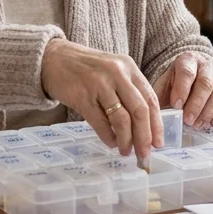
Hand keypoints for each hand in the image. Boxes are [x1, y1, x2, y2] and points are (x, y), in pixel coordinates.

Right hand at [40, 38, 162, 159]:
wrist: (53, 58)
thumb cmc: (85, 68)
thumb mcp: (112, 71)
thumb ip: (128, 91)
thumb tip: (144, 126)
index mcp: (129, 68)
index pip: (150, 99)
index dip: (157, 124)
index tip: (159, 143)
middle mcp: (117, 74)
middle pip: (140, 111)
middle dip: (145, 137)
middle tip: (145, 155)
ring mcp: (99, 84)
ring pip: (122, 119)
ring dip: (126, 140)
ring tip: (125, 151)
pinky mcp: (82, 96)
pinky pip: (100, 122)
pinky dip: (108, 137)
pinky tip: (110, 143)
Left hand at [153, 52, 212, 128]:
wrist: (193, 73)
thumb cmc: (175, 82)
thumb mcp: (164, 83)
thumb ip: (159, 96)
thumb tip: (155, 117)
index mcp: (188, 60)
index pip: (187, 73)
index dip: (182, 90)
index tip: (176, 106)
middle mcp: (207, 66)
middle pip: (205, 84)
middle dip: (196, 104)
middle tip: (187, 120)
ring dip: (208, 112)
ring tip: (197, 125)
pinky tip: (212, 123)